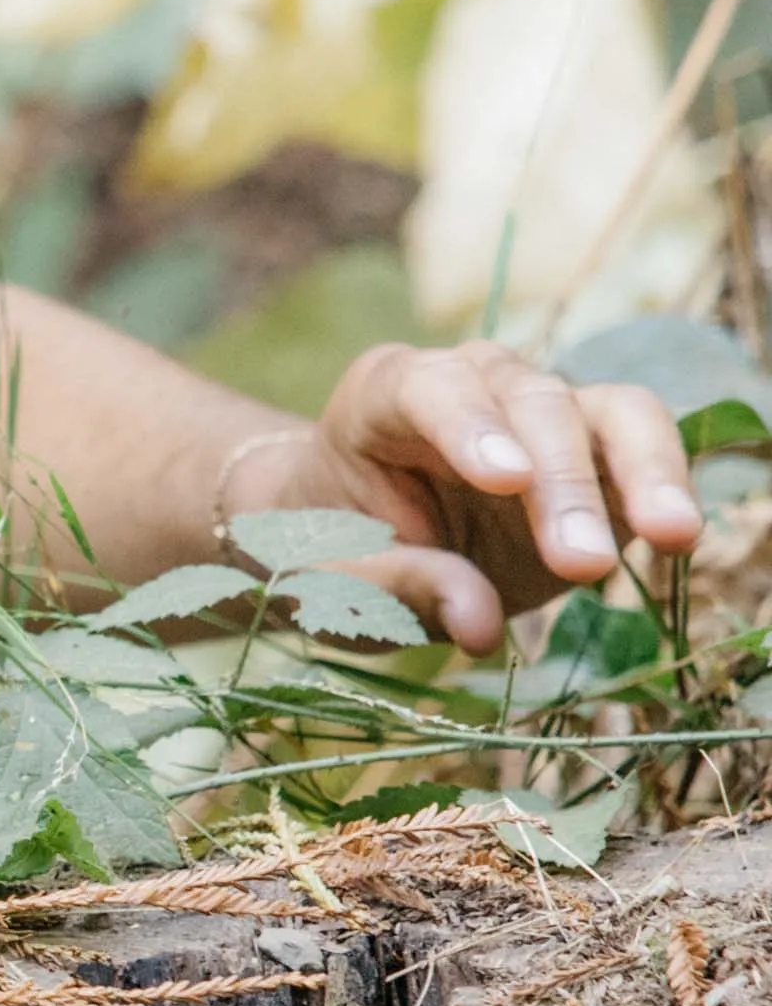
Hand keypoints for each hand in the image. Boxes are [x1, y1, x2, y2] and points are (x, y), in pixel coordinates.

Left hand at [251, 340, 703, 651]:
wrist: (350, 542)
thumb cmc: (329, 550)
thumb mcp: (331, 582)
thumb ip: (396, 590)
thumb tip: (479, 624)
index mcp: (387, 392)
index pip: (433, 389)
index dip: (472, 428)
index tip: (506, 481)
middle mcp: (474, 381)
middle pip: (535, 404)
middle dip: (564, 484)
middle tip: (584, 565)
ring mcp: (542, 411)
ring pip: (612, 412)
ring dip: (643, 473)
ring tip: (672, 536)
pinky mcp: (595, 452)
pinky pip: (644, 450)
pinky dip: (664, 488)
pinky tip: (676, 538)